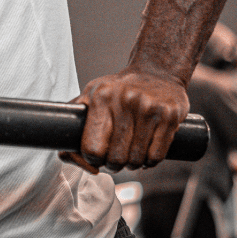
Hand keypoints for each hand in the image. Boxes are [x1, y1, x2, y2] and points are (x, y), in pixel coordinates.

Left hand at [59, 68, 188, 172]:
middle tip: (115, 157)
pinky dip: (150, 161)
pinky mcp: (169, 116)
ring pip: (136, 160)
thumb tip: (67, 155)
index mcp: (101, 96)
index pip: (92, 148)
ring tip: (130, 152)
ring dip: (132, 164)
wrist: (156, 72)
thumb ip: (73, 123)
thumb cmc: (118, 89)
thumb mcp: (90, 95)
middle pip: (115, 158)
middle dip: (114, 165)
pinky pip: (156, 156)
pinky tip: (146, 151)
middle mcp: (125, 101)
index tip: (96, 156)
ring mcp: (149, 108)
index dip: (92, 160)